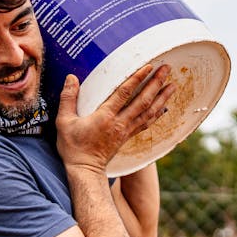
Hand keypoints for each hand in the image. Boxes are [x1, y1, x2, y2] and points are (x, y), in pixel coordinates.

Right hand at [55, 64, 175, 173]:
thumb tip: (71, 78)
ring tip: (172, 86)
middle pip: (142, 101)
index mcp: (105, 117)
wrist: (85, 170)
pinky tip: (163, 107)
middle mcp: (119, 123)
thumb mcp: (63, 122)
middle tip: (166, 69)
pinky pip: (146, 123)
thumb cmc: (73, 147)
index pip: (124, 93)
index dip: (137, 78)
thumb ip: (68, 98)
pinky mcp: (127, 137)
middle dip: (156, 84)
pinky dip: (156, 114)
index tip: (148, 66)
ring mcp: (126, 131)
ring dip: (162, 98)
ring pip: (148, 112)